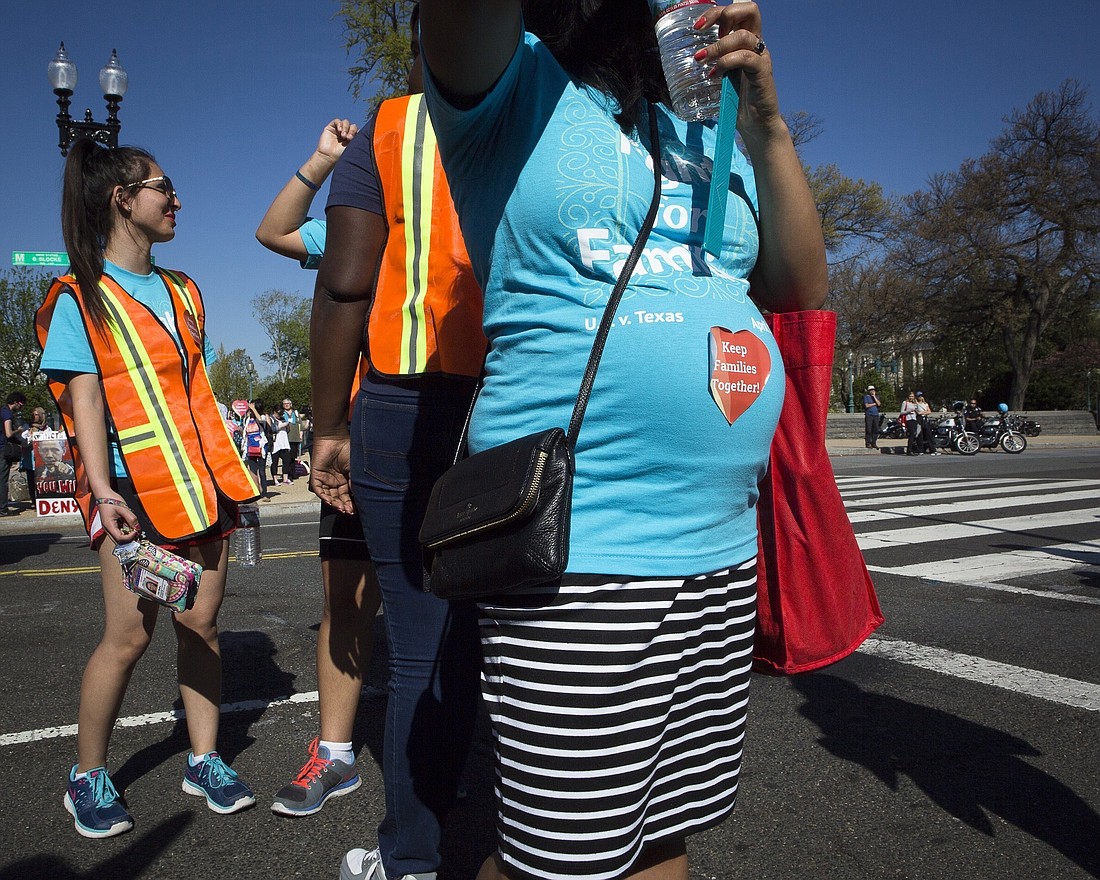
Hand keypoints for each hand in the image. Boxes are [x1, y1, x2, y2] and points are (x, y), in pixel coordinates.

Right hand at [97, 495, 140, 544]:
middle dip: (130, 537)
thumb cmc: (111, 500)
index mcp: (109, 526)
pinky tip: (130, 523)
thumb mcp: (123, 508)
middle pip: (120, 541)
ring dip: (129, 533)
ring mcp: (110, 528)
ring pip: (121, 536)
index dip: (130, 537)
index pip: (120, 539)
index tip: (136, 531)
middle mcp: (109, 529)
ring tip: (134, 526)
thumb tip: (138, 528)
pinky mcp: (113, 525)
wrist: (104, 495)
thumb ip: (131, 519)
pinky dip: (127, 529)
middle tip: (137, 530)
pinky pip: (121, 531)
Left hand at [309, 434, 354, 514]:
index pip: (347, 495)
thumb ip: (354, 482)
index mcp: (345, 479)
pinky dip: (324, 496)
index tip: (354, 509)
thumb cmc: (347, 449)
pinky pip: (319, 490)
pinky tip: (331, 501)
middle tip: (348, 511)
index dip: (350, 503)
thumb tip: (358, 496)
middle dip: (343, 505)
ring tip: (340, 507)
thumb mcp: (354, 469)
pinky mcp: (317, 476)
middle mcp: (335, 480)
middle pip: (338, 497)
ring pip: (328, 496)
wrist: (335, 438)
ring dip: (334, 503)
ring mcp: (326, 479)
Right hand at [317, 118, 358, 163]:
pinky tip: (339, 130)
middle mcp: (346, 133)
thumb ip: (358, 140)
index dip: (357, 133)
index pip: (358, 131)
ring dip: (346, 128)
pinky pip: (337, 121)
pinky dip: (339, 124)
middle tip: (349, 138)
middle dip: (352, 131)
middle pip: (353, 126)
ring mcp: (339, 130)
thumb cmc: (341, 155)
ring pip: (346, 122)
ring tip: (343, 136)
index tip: (353, 140)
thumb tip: (364, 132)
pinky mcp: (331, 127)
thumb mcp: (352, 147)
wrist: (329, 157)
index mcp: (353, 139)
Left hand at [695, 2, 781, 144]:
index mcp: (746, 42)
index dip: (717, 12)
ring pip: (742, 35)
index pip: (739, 11)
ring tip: (701, 59)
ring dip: (717, 46)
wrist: (756, 125)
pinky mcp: (763, 72)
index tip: (698, 26)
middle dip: (722, 15)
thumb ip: (715, 61)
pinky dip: (726, 63)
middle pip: (750, 10)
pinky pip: (745, 58)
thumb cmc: (737, 101)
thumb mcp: (722, 75)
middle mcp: (756, 44)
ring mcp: (761, 57)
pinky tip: (714, 74)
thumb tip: (691, 55)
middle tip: (701, 30)